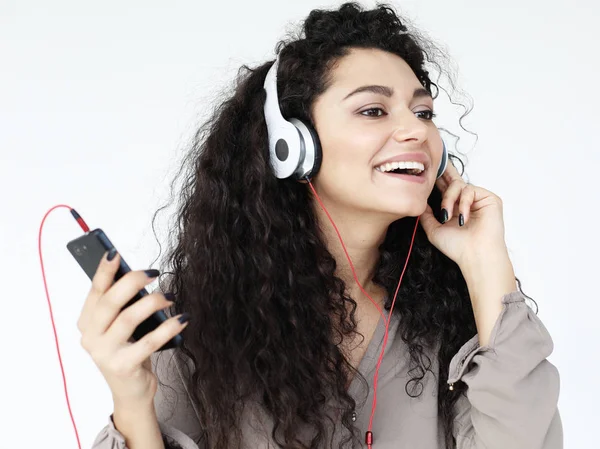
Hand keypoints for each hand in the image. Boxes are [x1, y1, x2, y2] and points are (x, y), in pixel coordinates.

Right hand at [77, 250, 189, 406]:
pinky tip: (182, 318)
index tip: (115, 253)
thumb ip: (123, 306)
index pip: (95, 291)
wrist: (131, 391)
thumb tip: (140, 277)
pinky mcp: (123, 367)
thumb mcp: (121, 327)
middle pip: (110, 302)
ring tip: (170, 296)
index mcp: (86, 323)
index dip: (104, 271)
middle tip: (154, 272)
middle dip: (132, 282)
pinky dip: (168, 327)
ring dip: (153, 302)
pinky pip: (148, 342)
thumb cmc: (129, 351)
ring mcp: (104, 354)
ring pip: (128, 319)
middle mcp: (90, 337)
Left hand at [419, 159, 507, 267]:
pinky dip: (463, 203)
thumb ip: (426, 214)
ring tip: (446, 216)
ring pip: (458, 185)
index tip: (426, 169)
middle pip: (453, 180)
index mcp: (454, 208)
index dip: (436, 179)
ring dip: (449, 199)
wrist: (475, 255)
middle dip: (443, 172)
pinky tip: (462, 218)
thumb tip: (419, 199)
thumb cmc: (457, 246)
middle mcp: (466, 201)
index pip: (444, 188)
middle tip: (435, 163)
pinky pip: (470, 190)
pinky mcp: (489, 198)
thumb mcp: (433, 229)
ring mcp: (478, 199)